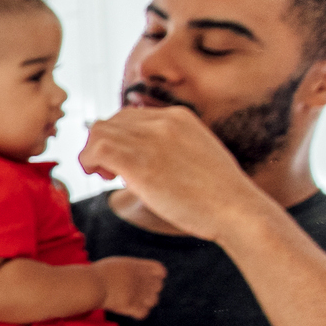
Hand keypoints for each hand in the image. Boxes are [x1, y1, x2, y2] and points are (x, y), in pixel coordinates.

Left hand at [76, 105, 275, 241]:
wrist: (237, 209)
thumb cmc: (218, 194)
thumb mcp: (195, 155)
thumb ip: (169, 148)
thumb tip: (139, 159)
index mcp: (178, 116)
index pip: (130, 115)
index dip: (118, 136)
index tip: (120, 161)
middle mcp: (163, 121)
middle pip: (111, 121)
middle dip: (102, 144)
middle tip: (109, 172)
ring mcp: (151, 139)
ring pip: (99, 131)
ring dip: (93, 153)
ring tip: (106, 175)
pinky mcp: (139, 162)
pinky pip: (96, 149)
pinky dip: (89, 161)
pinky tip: (102, 177)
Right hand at [93, 256, 166, 319]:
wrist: (90, 284)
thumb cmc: (98, 274)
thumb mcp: (118, 264)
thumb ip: (132, 268)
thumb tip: (139, 274)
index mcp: (138, 267)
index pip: (160, 271)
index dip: (156, 276)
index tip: (146, 279)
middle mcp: (141, 279)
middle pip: (158, 286)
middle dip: (150, 289)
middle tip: (135, 290)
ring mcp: (137, 293)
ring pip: (154, 300)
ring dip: (145, 301)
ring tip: (132, 300)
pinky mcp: (131, 306)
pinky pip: (144, 313)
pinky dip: (138, 313)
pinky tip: (129, 309)